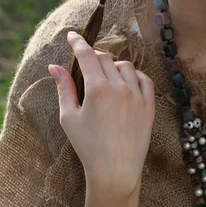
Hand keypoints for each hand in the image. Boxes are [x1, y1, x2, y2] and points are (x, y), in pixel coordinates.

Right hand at [48, 31, 154, 198]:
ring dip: (114, 66)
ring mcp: (137, 96)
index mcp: (97, 89)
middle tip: (88, 63)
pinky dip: (135, 76)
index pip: (87, 55)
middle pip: (106, 58)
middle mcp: (120, 88)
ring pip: (126, 66)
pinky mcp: (149, 105)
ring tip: (105, 77)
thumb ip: (64, 88)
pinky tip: (126, 82)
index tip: (73, 35)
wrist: (115, 171)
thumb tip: (55, 67)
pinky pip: (145, 79)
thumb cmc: (88, 146)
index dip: (78, 42)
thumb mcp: (69, 117)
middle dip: (94, 56)